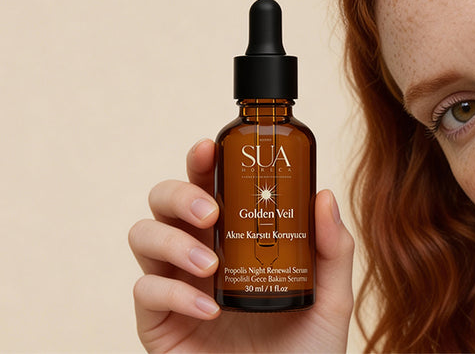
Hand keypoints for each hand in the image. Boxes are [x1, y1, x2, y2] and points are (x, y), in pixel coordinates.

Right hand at [129, 138, 355, 352]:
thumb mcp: (331, 302)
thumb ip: (331, 252)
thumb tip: (324, 195)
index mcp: (232, 241)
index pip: (207, 188)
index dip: (201, 162)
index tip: (211, 148)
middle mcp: (196, 257)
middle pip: (162, 201)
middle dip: (179, 194)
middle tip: (210, 213)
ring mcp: (174, 289)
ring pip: (142, 235)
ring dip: (172, 240)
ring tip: (211, 266)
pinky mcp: (157, 325)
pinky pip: (146, 292)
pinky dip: (175, 294)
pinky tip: (209, 311)